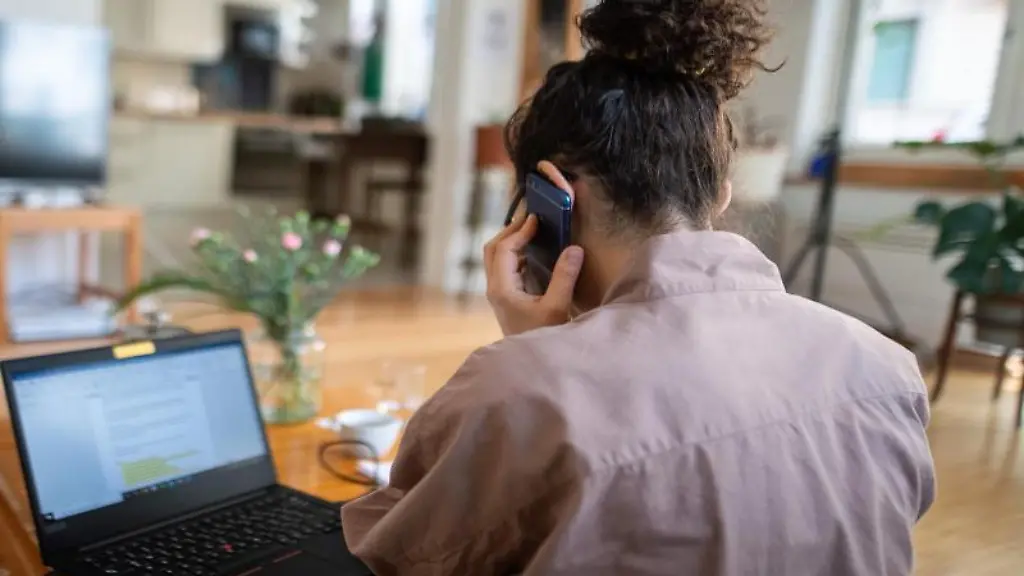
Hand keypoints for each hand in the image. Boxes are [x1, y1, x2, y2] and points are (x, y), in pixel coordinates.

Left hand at [484, 161, 583, 336]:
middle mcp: (495, 289)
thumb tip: (574, 248)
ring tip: (532, 230)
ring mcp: (498, 294)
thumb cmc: (543, 338)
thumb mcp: (557, 308)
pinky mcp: (505, 298)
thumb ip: (564, 277)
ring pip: (496, 258)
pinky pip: (503, 267)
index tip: (537, 219)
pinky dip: (515, 254)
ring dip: (511, 241)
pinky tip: (533, 252)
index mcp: (502, 289)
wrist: (531, 366)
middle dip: (510, 230)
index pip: (504, 249)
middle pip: (493, 249)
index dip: (520, 231)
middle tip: (531, 218)